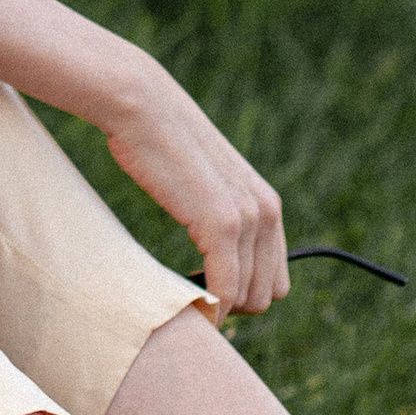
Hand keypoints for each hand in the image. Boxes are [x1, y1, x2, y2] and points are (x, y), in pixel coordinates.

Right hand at [101, 61, 287, 317]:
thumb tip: (206, 243)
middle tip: (189, 298)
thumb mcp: (202, 183)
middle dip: (232, 306)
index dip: (241, 294)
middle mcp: (267, 211)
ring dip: (219, 308)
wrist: (141, 106)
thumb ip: (217, 212)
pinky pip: (226, 290)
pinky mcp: (222, 224)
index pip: (274, 278)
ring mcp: (248, 218)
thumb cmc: (158, 144)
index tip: (201, 290)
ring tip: (182, 299)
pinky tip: (184, 304)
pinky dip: (210, 307)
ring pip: (249, 298)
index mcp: (266, 204)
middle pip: (266, 295)